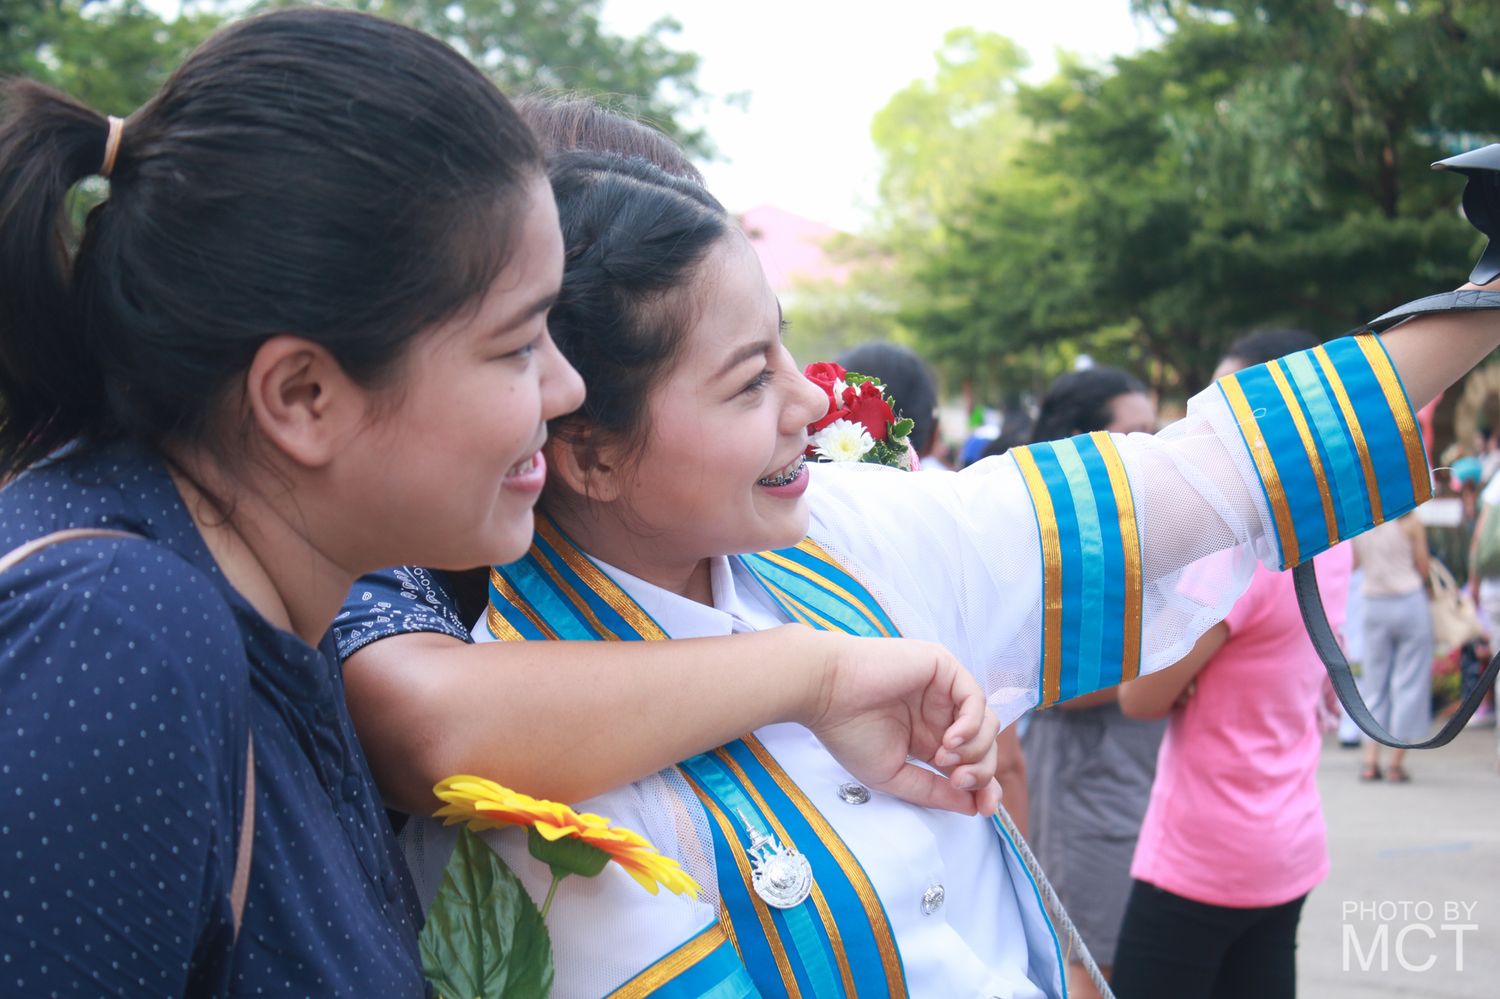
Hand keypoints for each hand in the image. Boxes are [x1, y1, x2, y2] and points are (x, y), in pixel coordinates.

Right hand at [802, 633, 1001, 815]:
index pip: (971, 761)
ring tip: (943, 759)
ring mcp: (943, 689)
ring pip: (986, 723)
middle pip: (985, 744)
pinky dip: (971, 724)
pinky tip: (949, 741)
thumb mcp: (894, 774)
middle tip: (960, 783)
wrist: (825, 693)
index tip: (984, 808)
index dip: (984, 786)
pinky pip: (975, 699)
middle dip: (983, 771)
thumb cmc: (849, 732)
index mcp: (928, 736)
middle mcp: (940, 712)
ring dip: (975, 749)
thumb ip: (932, 791)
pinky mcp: (943, 667)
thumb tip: (973, 806)